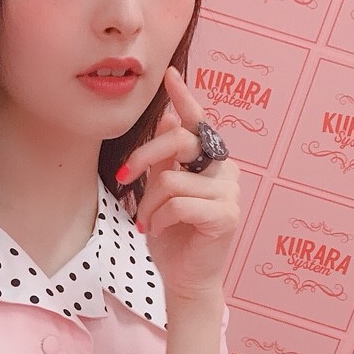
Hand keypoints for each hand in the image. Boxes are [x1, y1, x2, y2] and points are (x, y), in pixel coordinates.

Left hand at [123, 66, 239, 302]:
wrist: (186, 278)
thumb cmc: (174, 234)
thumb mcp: (162, 192)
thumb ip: (167, 160)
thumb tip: (167, 120)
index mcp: (211, 160)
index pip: (198, 122)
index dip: (184, 98)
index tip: (169, 75)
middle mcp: (226, 169)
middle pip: (179, 143)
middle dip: (143, 158)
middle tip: (123, 177)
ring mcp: (230, 192)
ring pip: (171, 180)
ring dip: (149, 204)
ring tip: (149, 222)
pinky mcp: (226, 215)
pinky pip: (179, 204)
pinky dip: (161, 219)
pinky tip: (160, 231)